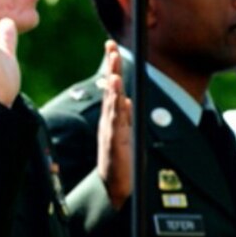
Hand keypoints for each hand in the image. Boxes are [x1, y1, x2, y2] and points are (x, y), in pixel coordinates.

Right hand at [96, 40, 132, 207]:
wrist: (116, 191)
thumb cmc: (121, 166)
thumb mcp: (125, 138)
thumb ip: (124, 119)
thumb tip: (126, 100)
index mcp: (113, 119)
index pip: (113, 89)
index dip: (113, 69)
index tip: (112, 49)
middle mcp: (110, 120)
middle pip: (111, 89)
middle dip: (112, 66)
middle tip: (111, 45)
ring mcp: (111, 128)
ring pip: (112, 99)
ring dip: (114, 78)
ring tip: (114, 59)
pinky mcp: (115, 138)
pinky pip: (116, 115)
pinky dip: (115, 99)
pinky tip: (116, 87)